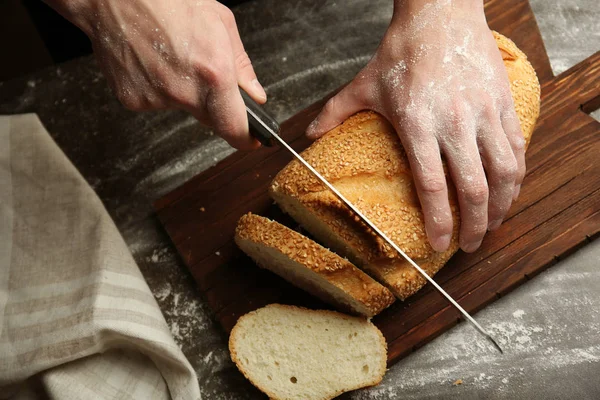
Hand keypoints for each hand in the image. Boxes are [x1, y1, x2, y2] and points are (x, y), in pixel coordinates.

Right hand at [47, 0, 265, 149]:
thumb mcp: (220, 21)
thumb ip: (241, 65)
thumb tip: (254, 93)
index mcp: (214, 73)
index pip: (234, 126)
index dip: (245, 138)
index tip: (250, 140)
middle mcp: (185, 92)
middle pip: (209, 117)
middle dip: (212, 102)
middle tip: (200, 70)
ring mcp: (157, 99)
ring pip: (181, 106)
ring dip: (182, 90)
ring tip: (171, 55)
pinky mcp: (133, 100)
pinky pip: (155, 101)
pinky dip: (157, 86)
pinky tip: (152, 61)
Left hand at [306, 0, 524, 252]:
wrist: (441, 12)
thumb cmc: (403, 49)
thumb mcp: (365, 83)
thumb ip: (337, 111)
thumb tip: (311, 134)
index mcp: (418, 123)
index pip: (431, 186)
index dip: (438, 222)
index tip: (439, 244)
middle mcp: (455, 122)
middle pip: (473, 189)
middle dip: (473, 226)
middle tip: (468, 246)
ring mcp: (484, 112)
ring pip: (503, 173)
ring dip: (500, 206)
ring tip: (491, 226)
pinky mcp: (504, 102)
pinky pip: (517, 147)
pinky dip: (516, 176)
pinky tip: (509, 191)